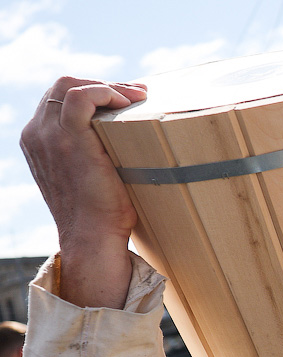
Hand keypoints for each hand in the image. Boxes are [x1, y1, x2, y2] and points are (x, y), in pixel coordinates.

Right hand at [20, 77, 146, 307]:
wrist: (93, 237)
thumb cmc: (102, 215)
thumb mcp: (91, 178)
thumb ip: (94, 156)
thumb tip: (130, 144)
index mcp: (38, 141)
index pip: (59, 100)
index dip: (93, 92)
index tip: (125, 100)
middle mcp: (36, 134)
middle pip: (62, 87)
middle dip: (101, 84)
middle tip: (136, 95)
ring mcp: (48, 135)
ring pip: (69, 85)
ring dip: (107, 85)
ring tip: (138, 96)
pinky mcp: (67, 139)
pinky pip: (80, 96)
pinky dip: (105, 91)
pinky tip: (128, 103)